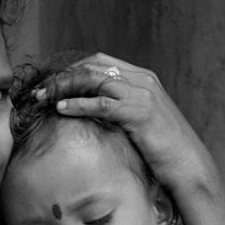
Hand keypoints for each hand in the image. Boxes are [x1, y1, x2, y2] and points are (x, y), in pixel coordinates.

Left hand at [31, 55, 217, 200]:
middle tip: (38, 91)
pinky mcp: (140, 112)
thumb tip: (85, 109)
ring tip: (42, 99)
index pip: (98, 61)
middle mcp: (142, 79)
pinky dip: (78, 104)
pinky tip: (61, 109)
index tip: (49, 83)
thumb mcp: (136, 120)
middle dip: (61, 76)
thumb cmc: (160, 147)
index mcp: (141, 77)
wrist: (187, 163)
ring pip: (94, 79)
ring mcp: (142, 93)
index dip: (70, 69)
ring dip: (63, 87)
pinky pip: (102, 104)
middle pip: (92, 66)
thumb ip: (116, 108)